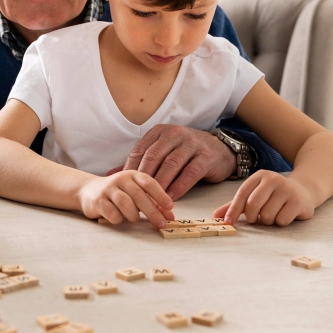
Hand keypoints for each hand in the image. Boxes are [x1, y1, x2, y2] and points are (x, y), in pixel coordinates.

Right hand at [78, 171, 175, 228]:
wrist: (89, 191)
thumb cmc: (119, 194)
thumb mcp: (136, 194)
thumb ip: (153, 203)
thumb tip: (170, 216)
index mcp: (133, 175)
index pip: (149, 183)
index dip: (160, 195)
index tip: (170, 207)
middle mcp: (121, 179)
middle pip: (139, 195)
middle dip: (152, 211)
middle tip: (161, 224)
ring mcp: (108, 189)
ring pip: (125, 203)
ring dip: (133, 215)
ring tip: (134, 219)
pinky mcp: (97, 200)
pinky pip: (111, 213)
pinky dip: (118, 219)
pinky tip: (118, 218)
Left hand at [121, 125, 236, 200]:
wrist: (220, 150)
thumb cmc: (186, 154)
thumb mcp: (163, 153)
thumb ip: (140, 163)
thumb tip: (111, 175)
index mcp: (160, 132)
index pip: (140, 150)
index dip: (130, 169)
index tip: (122, 187)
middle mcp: (175, 134)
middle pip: (154, 157)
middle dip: (143, 178)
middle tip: (135, 197)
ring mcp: (191, 143)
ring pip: (171, 164)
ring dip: (160, 184)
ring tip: (151, 200)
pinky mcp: (206, 156)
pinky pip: (190, 172)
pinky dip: (179, 186)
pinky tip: (171, 198)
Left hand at [213, 170, 316, 225]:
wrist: (303, 190)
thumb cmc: (273, 195)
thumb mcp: (254, 195)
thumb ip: (235, 205)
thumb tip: (215, 216)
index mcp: (260, 176)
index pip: (242, 194)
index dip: (233, 210)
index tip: (228, 222)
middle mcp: (273, 179)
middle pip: (253, 205)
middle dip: (252, 217)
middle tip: (257, 218)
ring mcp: (287, 189)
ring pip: (267, 215)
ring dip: (268, 221)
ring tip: (274, 214)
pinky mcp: (298, 201)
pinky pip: (281, 220)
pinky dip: (280, 222)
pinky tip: (286, 214)